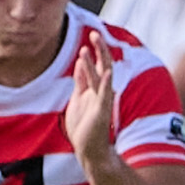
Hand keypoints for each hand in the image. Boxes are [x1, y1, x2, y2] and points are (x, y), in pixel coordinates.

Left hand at [64, 29, 115, 174]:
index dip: (92, 53)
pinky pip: (105, 95)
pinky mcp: (102, 112)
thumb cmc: (83, 128)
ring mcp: (101, 101)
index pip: (95, 67)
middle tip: (95, 33)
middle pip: (102, 66)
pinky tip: (108, 72)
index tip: (89, 38)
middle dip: (99, 50)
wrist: (89, 151)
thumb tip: (79, 63)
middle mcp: (99, 93)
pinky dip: (107, 83)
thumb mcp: (77, 100)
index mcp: (93, 90)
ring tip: (86, 48)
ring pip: (99, 78)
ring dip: (93, 63)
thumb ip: (79, 82)